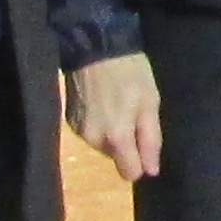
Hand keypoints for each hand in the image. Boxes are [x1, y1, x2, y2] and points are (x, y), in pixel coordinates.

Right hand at [66, 52, 163, 182]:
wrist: (95, 47)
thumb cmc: (130, 73)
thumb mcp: (150, 103)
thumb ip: (150, 140)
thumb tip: (151, 171)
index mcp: (116, 138)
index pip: (129, 173)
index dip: (141, 162)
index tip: (144, 143)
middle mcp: (93, 141)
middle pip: (116, 157)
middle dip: (126, 142)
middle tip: (132, 113)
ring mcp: (78, 131)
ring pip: (103, 145)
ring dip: (111, 132)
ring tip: (116, 104)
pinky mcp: (69, 121)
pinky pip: (90, 132)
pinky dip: (98, 123)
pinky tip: (101, 101)